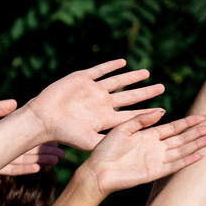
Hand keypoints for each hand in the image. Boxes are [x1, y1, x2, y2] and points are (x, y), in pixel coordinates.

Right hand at [23, 59, 168, 149]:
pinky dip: (111, 66)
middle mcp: (101, 103)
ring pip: (118, 81)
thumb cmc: (64, 133)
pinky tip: (123, 62)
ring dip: (132, 77)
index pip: (130, 114)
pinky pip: (100, 70)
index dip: (145, 112)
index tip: (162, 111)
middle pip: (129, 96)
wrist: (43, 118)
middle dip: (145, 92)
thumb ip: (112, 139)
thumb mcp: (90, 141)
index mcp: (104, 118)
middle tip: (162, 88)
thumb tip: (136, 142)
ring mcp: (92, 90)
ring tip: (147, 73)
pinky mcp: (82, 79)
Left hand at [80, 112, 205, 193]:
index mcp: (149, 135)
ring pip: (182, 150)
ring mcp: (157, 160)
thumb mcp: (123, 128)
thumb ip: (142, 120)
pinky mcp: (154, 172)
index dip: (189, 122)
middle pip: (183, 139)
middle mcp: (156, 147)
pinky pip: (174, 165)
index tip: (204, 116)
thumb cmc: (106, 149)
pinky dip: (187, 160)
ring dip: (198, 145)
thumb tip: (163, 112)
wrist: (97, 170)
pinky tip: (199, 155)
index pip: (175, 127)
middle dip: (200, 133)